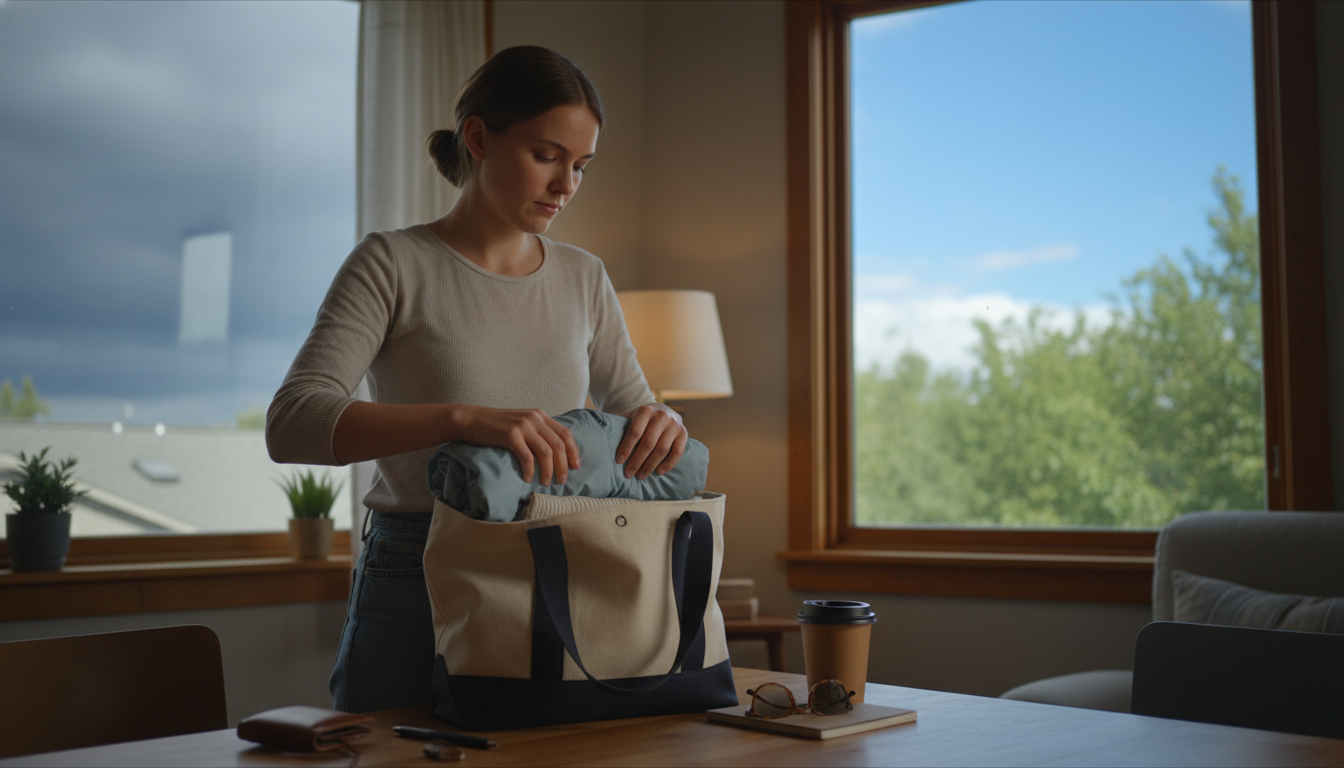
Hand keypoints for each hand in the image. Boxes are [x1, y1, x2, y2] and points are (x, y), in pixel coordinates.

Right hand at [453, 406, 579, 484]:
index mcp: (540, 415)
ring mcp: (523, 426)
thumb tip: (554, 452)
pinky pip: (527, 457)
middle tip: (562, 480)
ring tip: (546, 483)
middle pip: (558, 445)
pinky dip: (530, 470)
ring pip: (546, 453)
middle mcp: (534, 419)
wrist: (471, 419)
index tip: (576, 466)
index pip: (565, 434)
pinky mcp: (510, 436)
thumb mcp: (522, 423)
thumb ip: (537, 431)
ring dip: (549, 471)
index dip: (573, 451)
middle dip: (563, 465)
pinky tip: (528, 478)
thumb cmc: (496, 426)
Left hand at [616, 403, 688, 479]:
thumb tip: (595, 434)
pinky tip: (658, 472)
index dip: (626, 448)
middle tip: (628, 474)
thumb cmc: (643, 419)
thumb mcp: (630, 416)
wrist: (665, 410)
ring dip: (650, 465)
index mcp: (645, 411)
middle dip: (637, 461)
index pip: (634, 432)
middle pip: (648, 443)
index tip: (619, 461)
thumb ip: (618, 424)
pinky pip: (677, 452)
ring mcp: (674, 425)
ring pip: (662, 449)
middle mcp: (662, 416)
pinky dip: (668, 464)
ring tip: (640, 475)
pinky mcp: (684, 433)